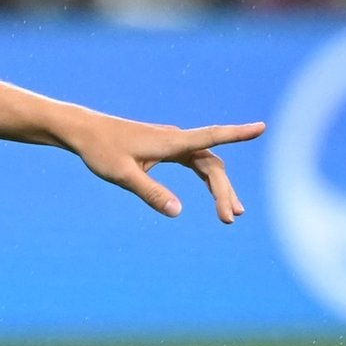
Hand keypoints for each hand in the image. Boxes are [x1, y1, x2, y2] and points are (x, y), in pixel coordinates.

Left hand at [63, 112, 264, 222]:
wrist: (83, 132)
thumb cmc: (100, 151)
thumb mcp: (122, 175)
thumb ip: (150, 192)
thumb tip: (177, 212)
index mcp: (169, 141)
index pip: (211, 136)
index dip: (237, 133)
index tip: (261, 127)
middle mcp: (175, 139)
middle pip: (211, 163)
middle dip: (224, 190)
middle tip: (230, 218)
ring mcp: (171, 142)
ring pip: (205, 164)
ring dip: (219, 187)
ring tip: (231, 213)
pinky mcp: (165, 147)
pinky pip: (194, 162)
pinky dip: (206, 178)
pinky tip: (213, 193)